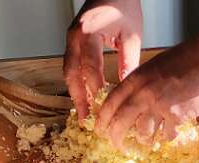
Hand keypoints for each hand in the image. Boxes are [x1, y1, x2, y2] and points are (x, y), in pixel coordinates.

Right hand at [63, 0, 142, 119]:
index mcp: (89, 32)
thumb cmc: (123, 4)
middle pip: (71, 73)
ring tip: (83, 109)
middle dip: (78, 97)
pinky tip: (83, 92)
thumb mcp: (131, 34)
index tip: (101, 107)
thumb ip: (128, 61)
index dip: (95, 89)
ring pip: (67, 71)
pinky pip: (70, 64)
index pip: (90, 67)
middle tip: (85, 116)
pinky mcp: (72, 41)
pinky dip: (76, 80)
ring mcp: (70, 38)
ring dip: (74, 91)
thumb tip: (126, 85)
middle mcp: (74, 36)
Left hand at [95, 22, 198, 148]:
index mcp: (135, 80)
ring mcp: (160, 106)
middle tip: (117, 145)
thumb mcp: (151, 68)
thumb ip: (138, 85)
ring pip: (143, 133)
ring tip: (148, 139)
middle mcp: (143, 94)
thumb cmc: (182, 60)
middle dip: (115, 138)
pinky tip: (170, 132)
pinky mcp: (177, 116)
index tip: (100, 130)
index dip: (102, 120)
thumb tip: (129, 104)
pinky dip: (166, 136)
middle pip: (121, 123)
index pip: (110, 104)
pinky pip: (166, 135)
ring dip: (144, 139)